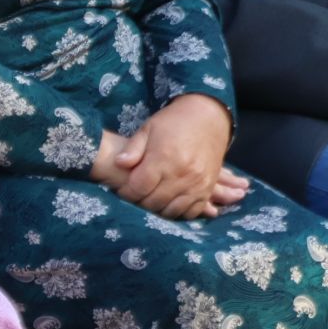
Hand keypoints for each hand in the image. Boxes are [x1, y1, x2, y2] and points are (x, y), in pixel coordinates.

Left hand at [114, 95, 237, 219]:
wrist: (209, 116)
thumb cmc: (174, 122)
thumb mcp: (148, 128)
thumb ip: (132, 149)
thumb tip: (119, 164)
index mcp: (164, 158)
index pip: (138, 189)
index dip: (126, 192)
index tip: (124, 188)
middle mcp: (182, 173)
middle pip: (153, 202)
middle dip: (140, 201)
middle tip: (137, 194)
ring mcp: (197, 183)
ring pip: (171, 211)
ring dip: (158, 209)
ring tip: (152, 197)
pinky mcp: (208, 187)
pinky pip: (192, 211)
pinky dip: (179, 211)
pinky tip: (171, 202)